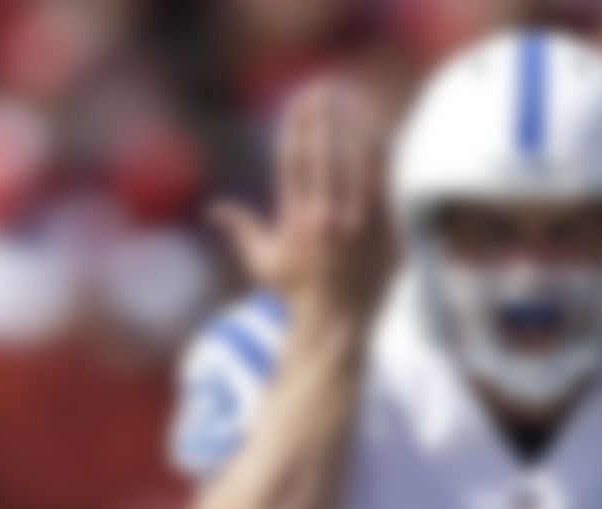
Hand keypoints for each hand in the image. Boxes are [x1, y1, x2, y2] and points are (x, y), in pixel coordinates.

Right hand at [211, 79, 393, 326]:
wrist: (337, 327)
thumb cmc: (297, 295)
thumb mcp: (264, 263)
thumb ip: (242, 230)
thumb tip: (215, 209)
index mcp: (295, 220)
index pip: (293, 160)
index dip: (297, 125)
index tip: (300, 100)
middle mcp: (326, 220)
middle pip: (324, 155)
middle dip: (323, 117)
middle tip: (324, 87)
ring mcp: (360, 228)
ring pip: (359, 165)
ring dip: (356, 128)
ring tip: (355, 100)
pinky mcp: (386, 234)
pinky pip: (385, 188)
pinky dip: (381, 159)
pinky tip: (380, 134)